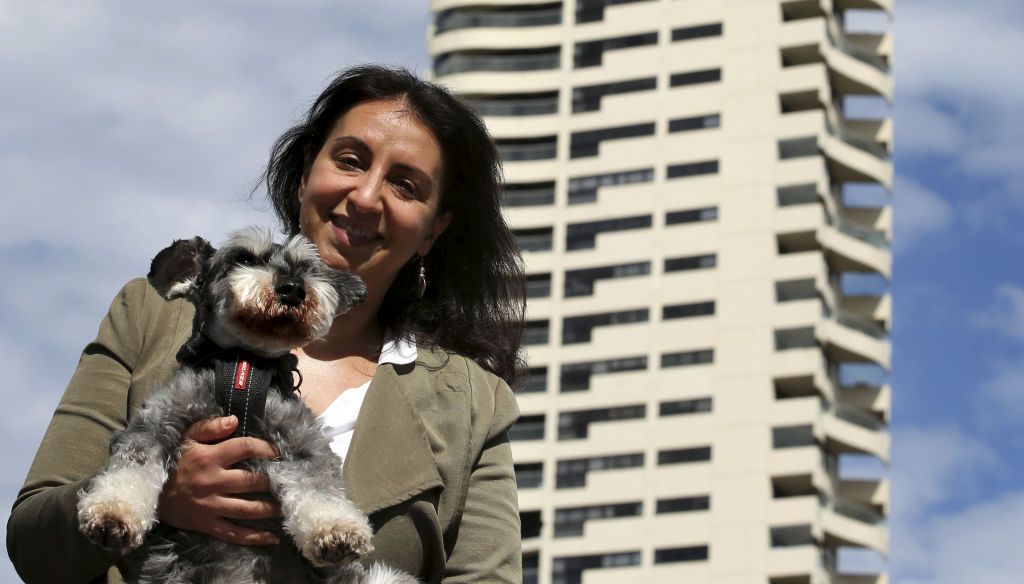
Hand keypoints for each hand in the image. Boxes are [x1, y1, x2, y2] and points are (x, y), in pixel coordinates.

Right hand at [158, 415, 281, 545]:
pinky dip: (254, 538)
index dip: (266, 448)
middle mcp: (212, 482)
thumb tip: (234, 420)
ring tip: (287, 505)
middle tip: (290, 479)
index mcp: (209, 458)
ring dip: (271, 509)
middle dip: (274, 480)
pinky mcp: (208, 524)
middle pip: (252, 481)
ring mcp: (210, 506)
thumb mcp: (187, 438)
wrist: (151, 494)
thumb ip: (210, 427)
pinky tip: (272, 538)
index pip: (245, 448)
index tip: (279, 452)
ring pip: (247, 509)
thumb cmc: (175, 462)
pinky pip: (234, 533)